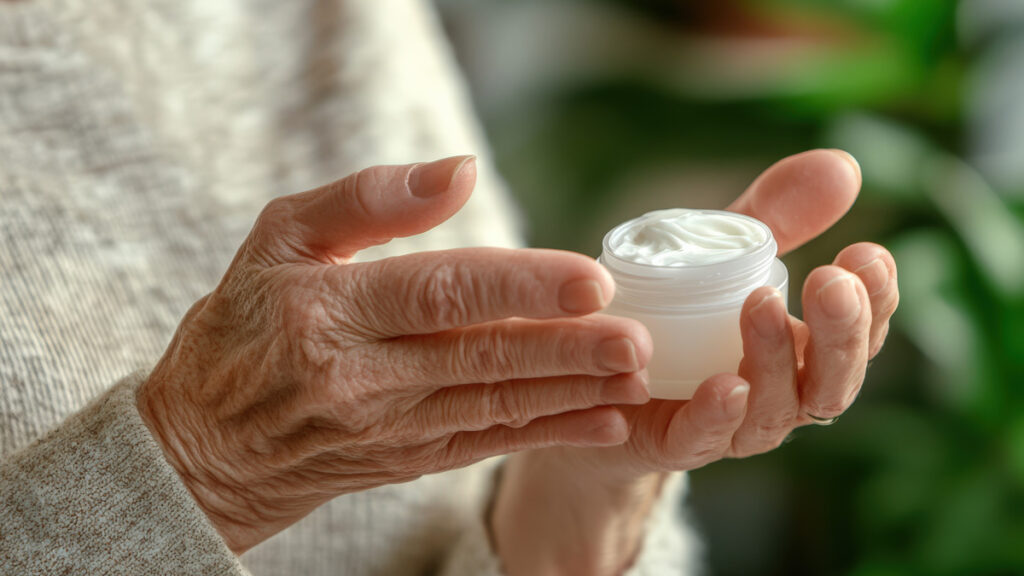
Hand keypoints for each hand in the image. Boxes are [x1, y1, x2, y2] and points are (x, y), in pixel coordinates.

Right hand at [136, 155, 651, 553]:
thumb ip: (368, 200)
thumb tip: (459, 171)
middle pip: (479, 357)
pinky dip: (545, 436)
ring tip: (636, 377)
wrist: (203, 445)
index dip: (518, 288)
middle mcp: (359, 376)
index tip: (590, 281)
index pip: (439, 293)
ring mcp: (384, 427)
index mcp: (328, 310)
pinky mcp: (403, 461)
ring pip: (492, 406)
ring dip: (571, 393)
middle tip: (637, 340)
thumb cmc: (242, 325)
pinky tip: (601, 423)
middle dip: (567, 350)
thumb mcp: (280, 238)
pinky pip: (483, 446)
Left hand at [493, 149, 899, 575]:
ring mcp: (735, 425)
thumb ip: (775, 215)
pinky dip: (719, 414)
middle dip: (841, 331)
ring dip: (775, 359)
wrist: (600, 377)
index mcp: (804, 350)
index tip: (867, 252)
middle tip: (830, 281)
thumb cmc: (677, 313)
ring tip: (762, 305)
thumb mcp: (722, 256)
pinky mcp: (678, 442)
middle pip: (834, 380)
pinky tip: (725, 384)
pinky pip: (706, 437)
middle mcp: (783, 394)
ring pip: (777, 409)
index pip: (862, 332)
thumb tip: (843, 164)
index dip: (876, 298)